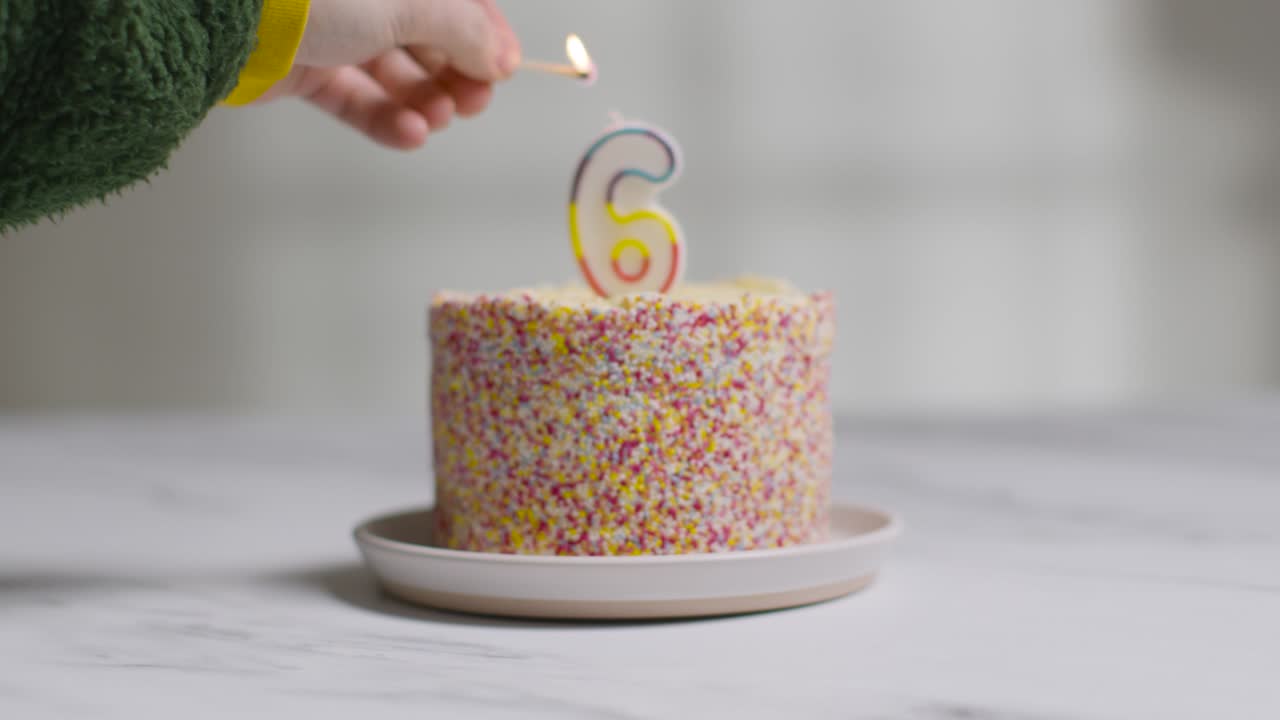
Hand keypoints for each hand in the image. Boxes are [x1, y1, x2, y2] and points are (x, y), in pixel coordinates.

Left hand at [255, 0, 520, 148]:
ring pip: (395, 73)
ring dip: (425, 102)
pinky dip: (386, 120)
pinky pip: (357, 99)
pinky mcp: (306, 68)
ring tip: (435, 119)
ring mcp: (332, 29)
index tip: (504, 70)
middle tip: (473, 102)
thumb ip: (465, 29)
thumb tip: (500, 58)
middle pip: (428, 36)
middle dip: (457, 74)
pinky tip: (409, 133)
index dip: (484, 34)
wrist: (225, 15)